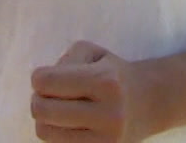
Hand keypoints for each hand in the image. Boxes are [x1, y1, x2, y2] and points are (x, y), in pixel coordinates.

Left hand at [31, 41, 154, 141]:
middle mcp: (110, 114)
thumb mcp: (90, 52)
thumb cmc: (111, 73)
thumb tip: (41, 85)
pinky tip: (69, 124)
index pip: (46, 82)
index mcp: (106, 81)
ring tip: (59, 109)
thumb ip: (63, 61)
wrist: (147, 103)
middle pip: (42, 110)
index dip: (39, 78)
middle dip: (38, 99)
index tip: (47, 77)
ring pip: (45, 132)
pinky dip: (57, 133)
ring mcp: (108, 141)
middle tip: (48, 95)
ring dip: (45, 119)